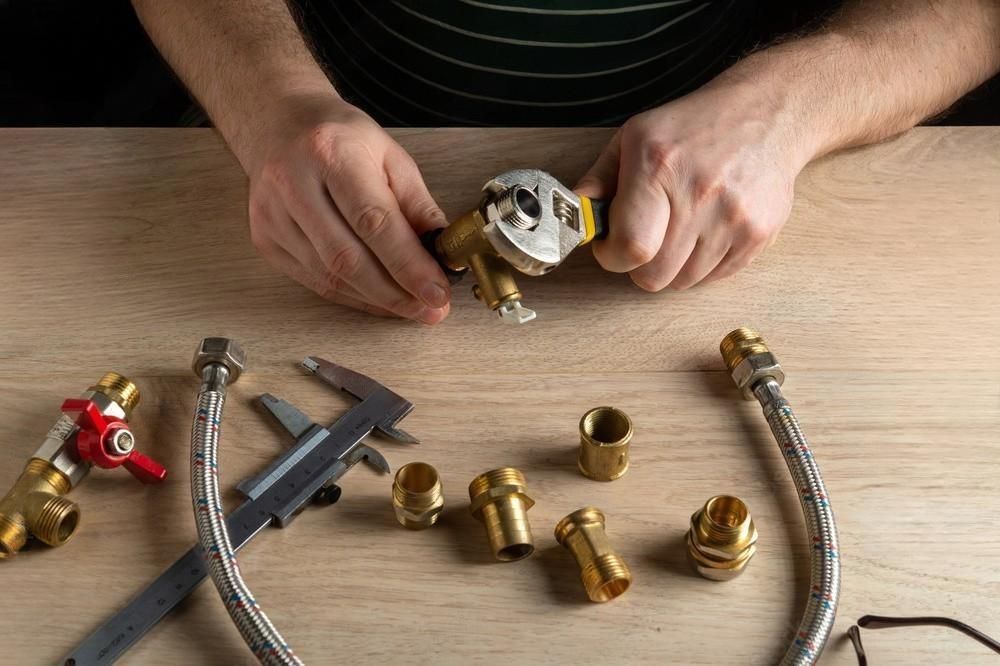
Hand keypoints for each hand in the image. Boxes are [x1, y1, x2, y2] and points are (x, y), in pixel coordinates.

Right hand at [241, 91, 450, 322]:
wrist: (278, 124)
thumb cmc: (339, 136)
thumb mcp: (390, 155)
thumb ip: (416, 204)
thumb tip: (442, 251)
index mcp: (331, 153)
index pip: (373, 221)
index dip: (408, 264)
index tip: (437, 292)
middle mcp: (293, 184)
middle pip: (347, 258)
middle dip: (395, 293)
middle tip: (431, 310)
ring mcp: (272, 215)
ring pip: (329, 277)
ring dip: (377, 300)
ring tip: (412, 307)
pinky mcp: (265, 240)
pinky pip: (314, 281)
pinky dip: (353, 297)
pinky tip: (380, 300)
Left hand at [576, 79, 812, 290]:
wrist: (768, 114)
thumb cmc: (695, 125)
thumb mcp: (635, 136)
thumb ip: (599, 179)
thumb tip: (575, 214)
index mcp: (658, 167)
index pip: (629, 248)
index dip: (612, 256)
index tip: (611, 245)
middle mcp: (698, 194)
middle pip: (653, 275)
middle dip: (638, 265)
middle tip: (643, 239)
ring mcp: (733, 218)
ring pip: (683, 282)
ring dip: (671, 266)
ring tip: (677, 230)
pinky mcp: (758, 234)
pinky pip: (715, 278)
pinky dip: (702, 265)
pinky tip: (703, 231)